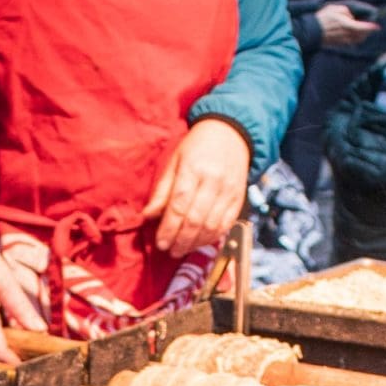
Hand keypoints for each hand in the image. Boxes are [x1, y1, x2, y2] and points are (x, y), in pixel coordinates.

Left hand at [143, 119, 251, 257]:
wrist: (231, 134)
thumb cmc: (197, 146)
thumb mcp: (175, 161)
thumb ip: (162, 190)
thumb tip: (147, 216)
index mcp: (193, 169)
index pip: (179, 205)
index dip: (169, 228)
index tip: (160, 243)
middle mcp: (213, 181)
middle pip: (195, 219)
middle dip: (180, 240)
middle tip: (169, 251)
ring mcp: (228, 191)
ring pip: (211, 226)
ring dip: (195, 243)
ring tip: (181, 250)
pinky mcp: (238, 199)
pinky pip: (225, 225)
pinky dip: (211, 238)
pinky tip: (199, 242)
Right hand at [315, 2, 378, 48]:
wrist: (311, 32)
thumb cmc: (323, 18)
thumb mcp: (336, 8)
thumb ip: (347, 12)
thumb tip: (351, 17)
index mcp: (348, 25)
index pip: (364, 27)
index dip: (371, 27)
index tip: (377, 27)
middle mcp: (348, 35)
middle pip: (363, 35)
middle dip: (367, 30)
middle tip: (369, 25)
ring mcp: (344, 41)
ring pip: (358, 39)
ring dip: (361, 35)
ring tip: (361, 29)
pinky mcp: (339, 44)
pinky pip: (351, 42)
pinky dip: (354, 38)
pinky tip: (352, 33)